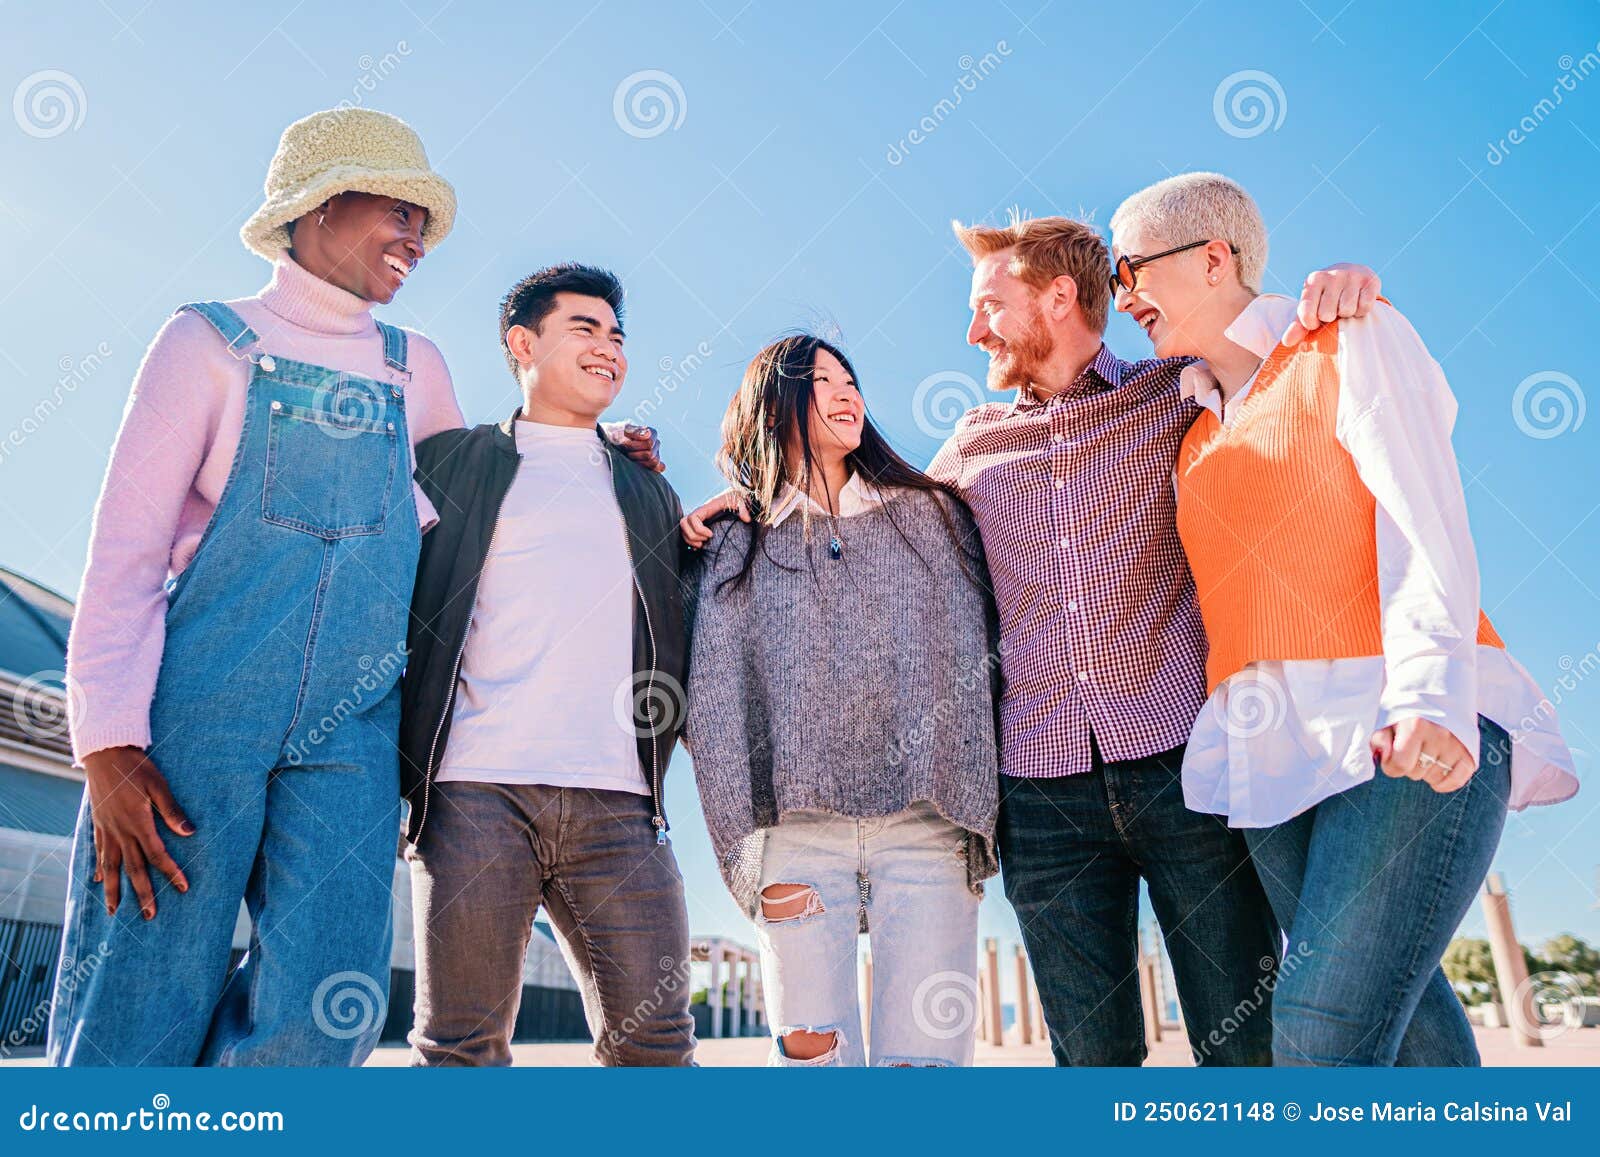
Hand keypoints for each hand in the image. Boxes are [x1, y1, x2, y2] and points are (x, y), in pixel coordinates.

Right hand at [81, 746, 193, 918]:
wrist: (104, 753)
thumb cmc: (135, 767)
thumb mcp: (158, 785)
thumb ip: (172, 811)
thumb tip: (189, 833)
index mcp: (138, 823)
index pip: (157, 855)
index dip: (171, 873)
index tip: (183, 888)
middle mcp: (120, 832)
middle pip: (133, 869)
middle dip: (142, 894)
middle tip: (150, 916)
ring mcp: (106, 830)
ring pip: (111, 867)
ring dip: (114, 890)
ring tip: (114, 912)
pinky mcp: (98, 824)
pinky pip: (99, 852)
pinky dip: (100, 869)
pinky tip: (98, 882)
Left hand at [605, 423, 663, 472]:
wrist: (609, 442)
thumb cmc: (616, 435)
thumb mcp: (621, 430)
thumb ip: (635, 431)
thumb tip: (647, 435)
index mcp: (650, 432)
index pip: (649, 442)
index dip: (634, 445)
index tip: (623, 443)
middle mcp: (655, 443)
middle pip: (650, 454)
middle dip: (634, 454)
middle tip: (623, 451)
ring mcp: (656, 454)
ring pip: (654, 461)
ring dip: (638, 461)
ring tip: (628, 457)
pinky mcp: (654, 465)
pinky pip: (659, 468)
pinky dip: (651, 468)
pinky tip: (639, 466)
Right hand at [679, 487, 748, 547]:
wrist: (733, 496)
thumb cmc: (735, 498)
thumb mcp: (740, 501)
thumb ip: (743, 508)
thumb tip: (746, 519)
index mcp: (706, 508)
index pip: (693, 517)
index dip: (699, 528)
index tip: (711, 535)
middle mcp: (699, 513)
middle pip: (683, 523)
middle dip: (692, 535)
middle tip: (704, 542)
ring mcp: (697, 519)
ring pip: (683, 529)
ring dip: (690, 540)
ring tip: (702, 545)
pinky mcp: (698, 525)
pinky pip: (686, 533)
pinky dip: (690, 541)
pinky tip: (700, 547)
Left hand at [1282, 262, 1381, 344]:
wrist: (1351, 275)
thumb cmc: (1326, 297)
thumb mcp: (1310, 308)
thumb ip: (1298, 325)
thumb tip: (1287, 342)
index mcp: (1313, 280)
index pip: (1307, 312)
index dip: (1311, 322)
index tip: (1314, 320)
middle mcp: (1332, 274)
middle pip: (1327, 314)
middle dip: (1330, 317)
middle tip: (1333, 310)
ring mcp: (1352, 276)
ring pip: (1347, 310)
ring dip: (1346, 314)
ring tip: (1345, 306)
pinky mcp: (1371, 280)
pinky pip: (1364, 307)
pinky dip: (1361, 311)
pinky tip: (1358, 302)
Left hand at [1370, 718, 1475, 792]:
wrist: (1435, 695)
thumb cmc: (1407, 712)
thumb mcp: (1386, 720)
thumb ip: (1380, 741)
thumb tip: (1383, 758)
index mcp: (1416, 726)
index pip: (1399, 765)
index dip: (1391, 766)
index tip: (1392, 757)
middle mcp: (1439, 735)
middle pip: (1416, 773)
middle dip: (1409, 765)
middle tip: (1411, 749)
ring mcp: (1456, 745)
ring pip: (1434, 778)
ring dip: (1425, 771)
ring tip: (1424, 752)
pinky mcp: (1468, 753)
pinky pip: (1456, 781)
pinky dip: (1445, 783)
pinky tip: (1437, 772)